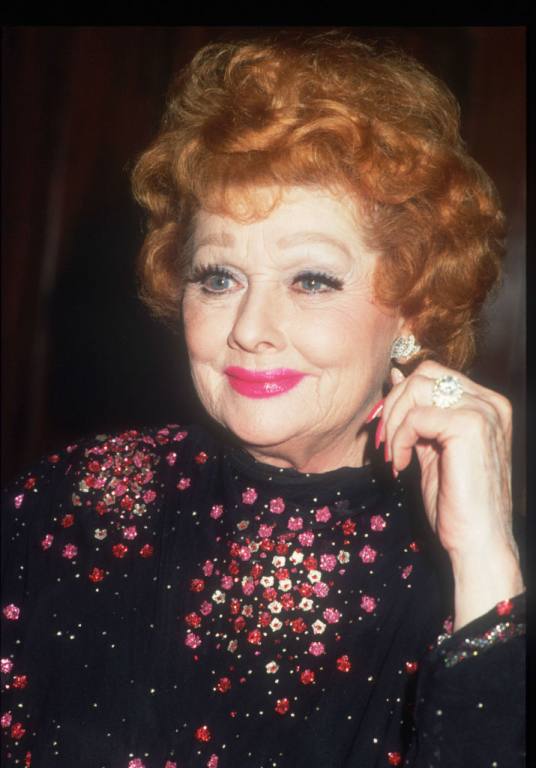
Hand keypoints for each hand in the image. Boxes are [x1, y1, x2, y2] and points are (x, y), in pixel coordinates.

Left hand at [372, 360, 523, 628]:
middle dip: (393, 405)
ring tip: (393, 455)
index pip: (431, 373)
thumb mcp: (430, 446)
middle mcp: (489, 401)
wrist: (477, 541)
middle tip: (385, 442)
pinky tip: (402, 465)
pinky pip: (415, 417)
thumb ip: (417, 411)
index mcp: (485, 403)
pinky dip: (399, 440)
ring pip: (416, 389)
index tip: (389, 431)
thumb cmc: (455, 501)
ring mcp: (482, 411)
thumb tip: (395, 373)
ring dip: (393, 422)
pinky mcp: (469, 426)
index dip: (400, 397)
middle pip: (423, 374)